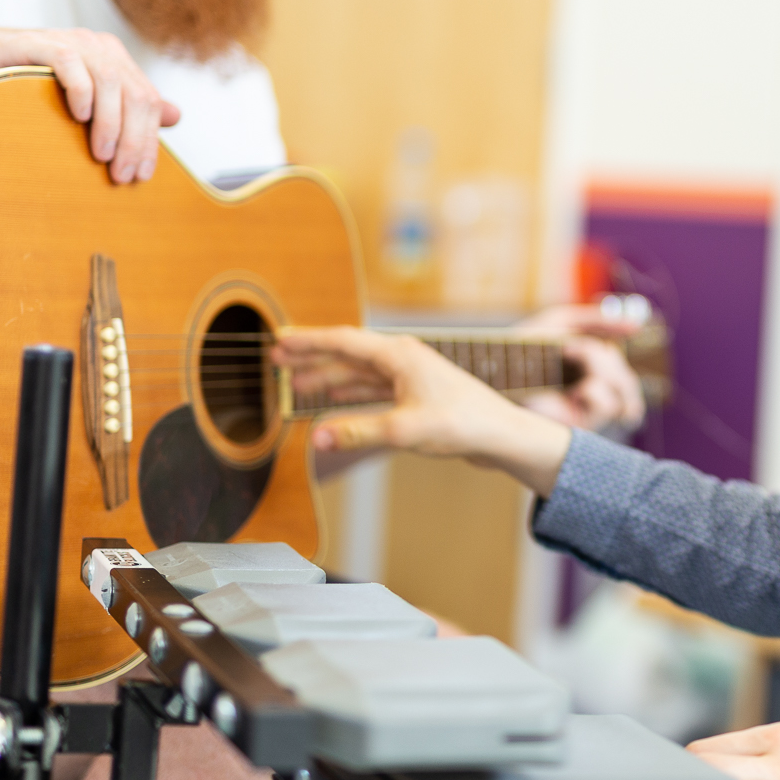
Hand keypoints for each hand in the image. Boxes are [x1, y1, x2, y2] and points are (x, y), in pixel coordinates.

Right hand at [0, 27, 180, 183]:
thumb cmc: (21, 88)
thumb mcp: (82, 102)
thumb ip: (127, 106)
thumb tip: (175, 115)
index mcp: (113, 58)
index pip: (147, 101)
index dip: (149, 141)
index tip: (141, 177)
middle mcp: (97, 45)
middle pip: (135, 94)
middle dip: (135, 140)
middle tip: (123, 175)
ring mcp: (68, 41)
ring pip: (109, 82)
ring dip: (111, 124)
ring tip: (102, 156)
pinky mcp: (38, 43)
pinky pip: (70, 64)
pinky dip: (80, 91)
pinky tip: (79, 117)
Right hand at [274, 327, 572, 492]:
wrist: (502, 435)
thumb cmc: (464, 424)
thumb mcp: (406, 430)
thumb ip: (359, 433)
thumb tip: (318, 439)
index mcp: (399, 355)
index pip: (343, 341)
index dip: (308, 341)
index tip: (279, 339)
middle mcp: (402, 359)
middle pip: (347, 354)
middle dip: (311, 357)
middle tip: (277, 360)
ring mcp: (410, 376)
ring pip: (358, 374)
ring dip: (327, 378)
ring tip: (297, 382)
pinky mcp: (416, 396)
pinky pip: (372, 390)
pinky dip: (350, 395)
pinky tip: (334, 401)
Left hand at [512, 305, 646, 433]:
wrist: (495, 371)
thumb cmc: (523, 348)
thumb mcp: (561, 322)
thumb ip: (598, 321)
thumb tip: (636, 326)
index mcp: (588, 376)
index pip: (622, 373)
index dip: (617, 358)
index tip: (597, 344)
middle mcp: (591, 398)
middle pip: (626, 381)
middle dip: (603, 358)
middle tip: (569, 347)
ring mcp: (587, 414)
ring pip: (622, 391)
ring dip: (599, 365)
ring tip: (567, 354)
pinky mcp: (580, 426)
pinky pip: (607, 404)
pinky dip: (595, 388)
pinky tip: (573, 385)